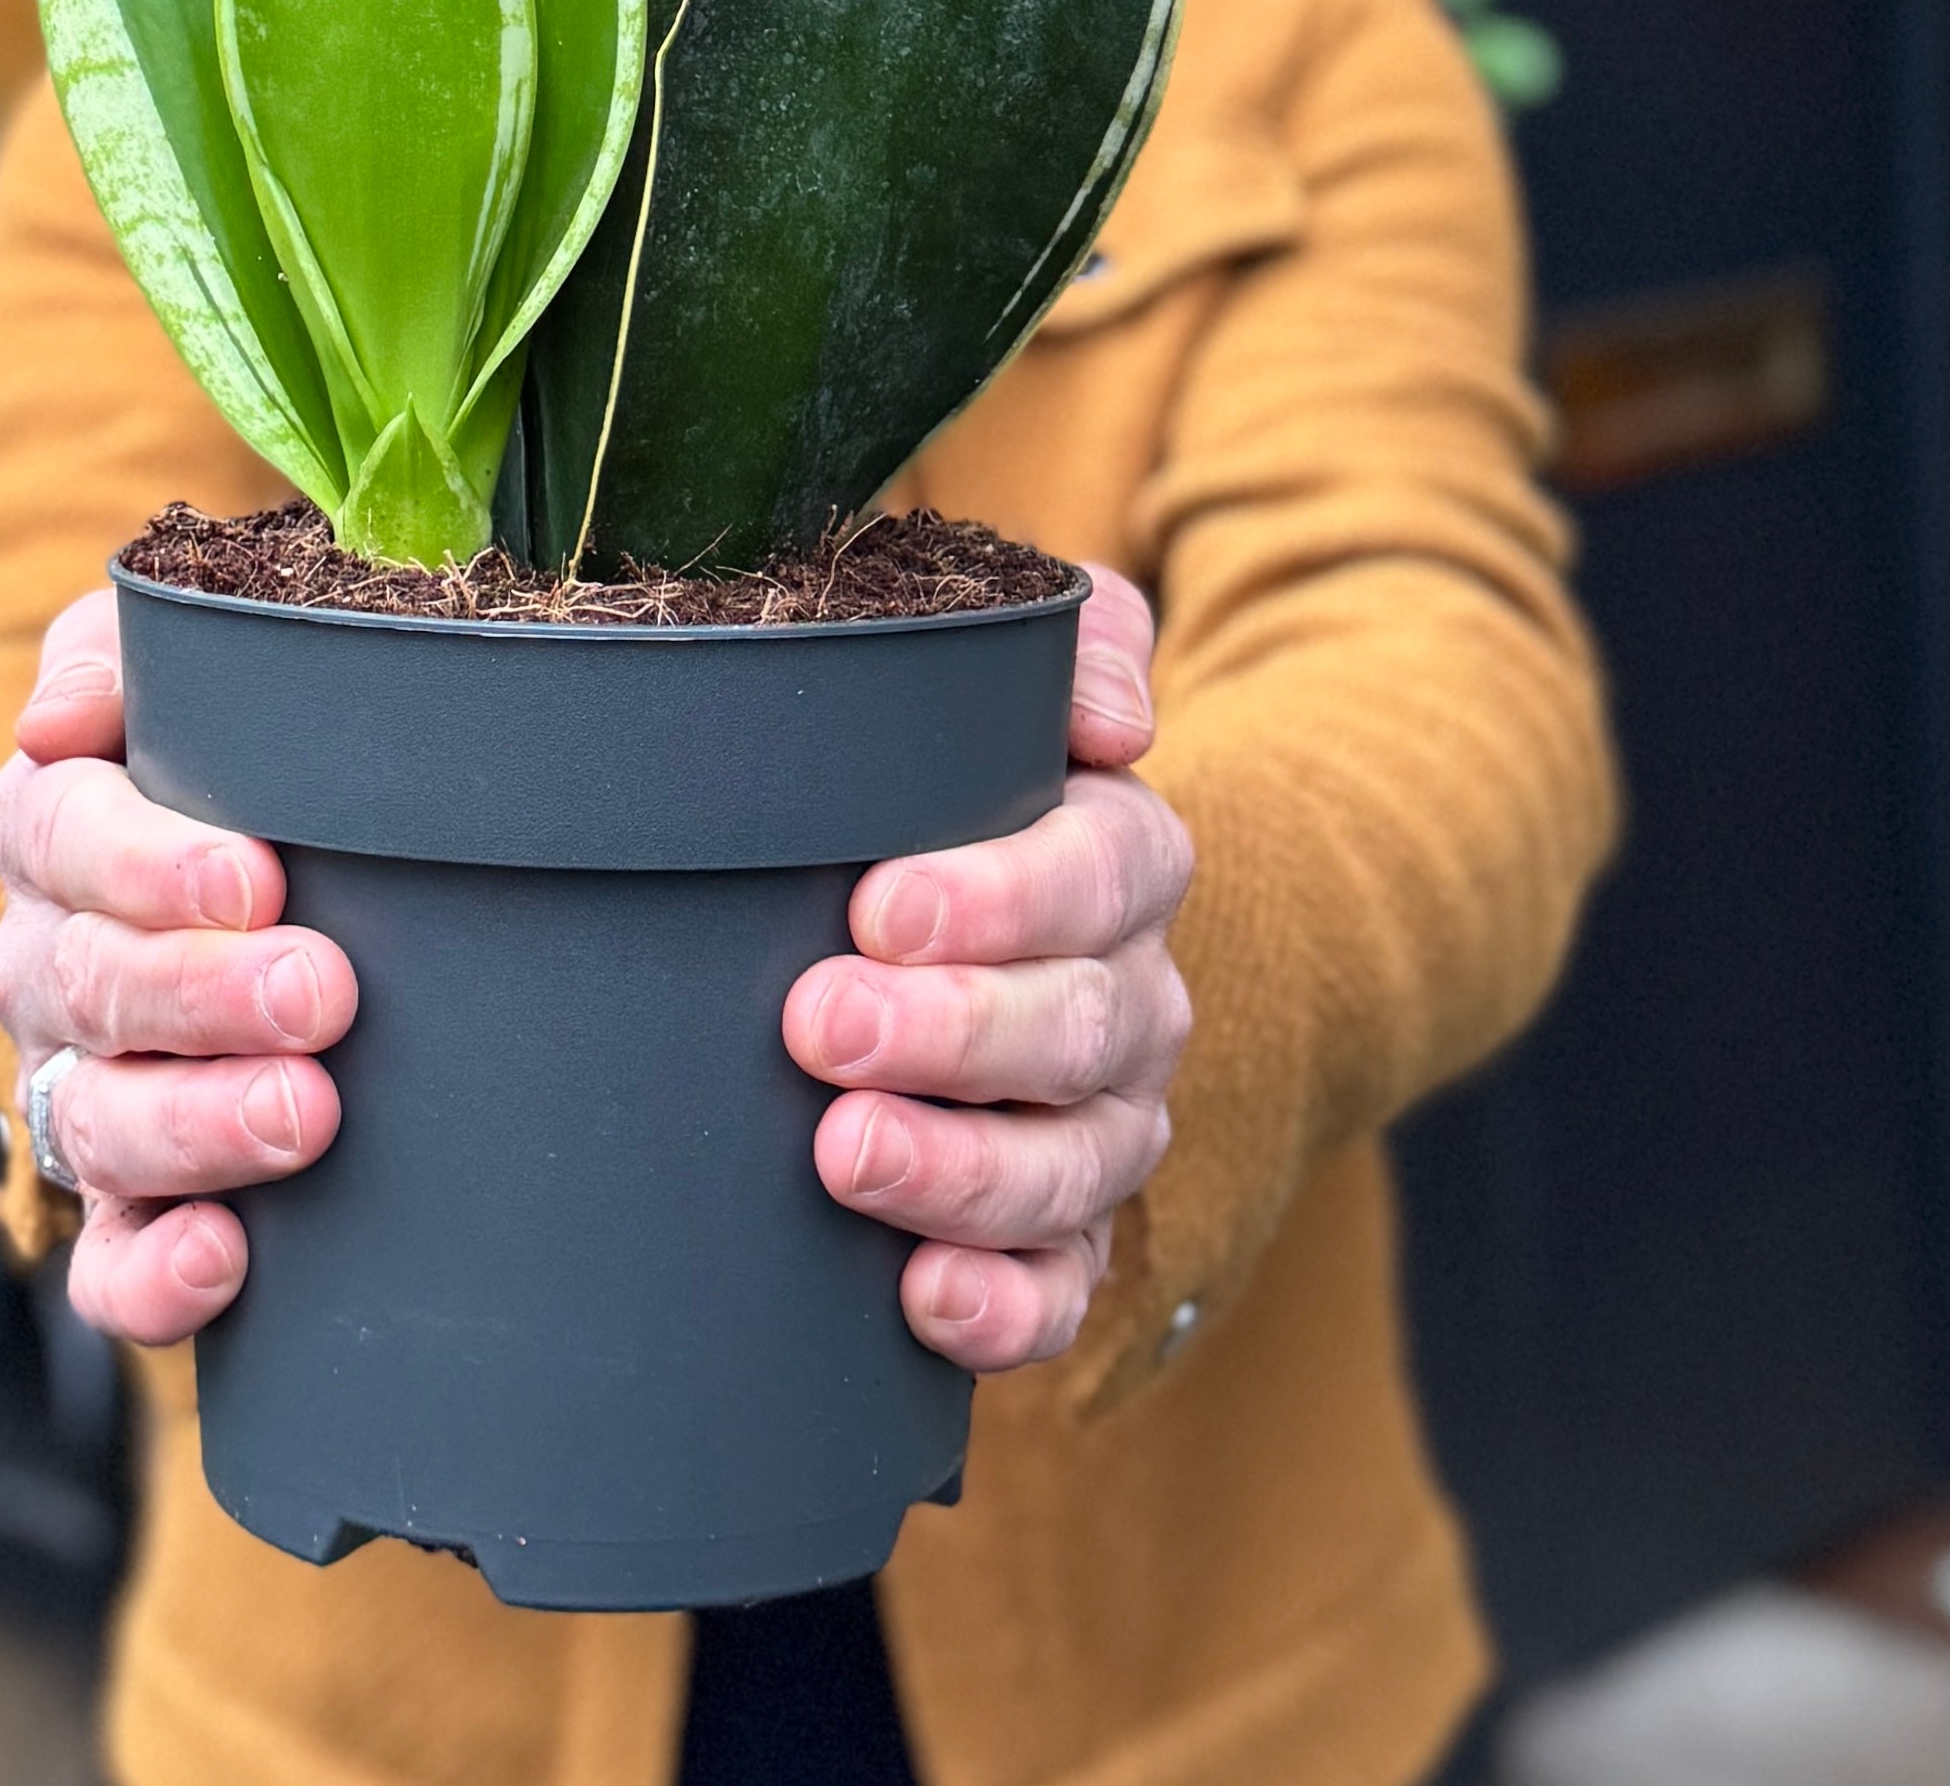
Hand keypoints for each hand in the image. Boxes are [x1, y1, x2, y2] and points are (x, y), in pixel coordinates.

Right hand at [0, 591, 354, 1345]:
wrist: (216, 868)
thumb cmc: (211, 744)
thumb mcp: (165, 668)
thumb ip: (114, 661)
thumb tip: (55, 720)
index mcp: (45, 826)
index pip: (64, 837)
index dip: (150, 865)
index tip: (255, 878)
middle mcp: (41, 963)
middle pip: (93, 986)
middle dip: (206, 995)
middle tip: (322, 991)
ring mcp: (73, 1085)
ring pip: (98, 1123)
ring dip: (198, 1127)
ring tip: (303, 1115)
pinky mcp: (120, 1196)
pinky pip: (106, 1259)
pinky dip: (151, 1275)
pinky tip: (223, 1260)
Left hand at [782, 571, 1191, 1372]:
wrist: (945, 907)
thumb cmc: (941, 774)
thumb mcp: (1002, 673)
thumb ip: (1069, 642)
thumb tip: (1116, 714)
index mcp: (1118, 855)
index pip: (1104, 868)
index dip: (1003, 896)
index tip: (879, 907)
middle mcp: (1131, 996)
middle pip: (1083, 1025)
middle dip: (953, 1033)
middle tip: (819, 1022)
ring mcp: (1104, 1125)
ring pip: (1074, 1168)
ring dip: (961, 1172)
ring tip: (845, 1155)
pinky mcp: (1061, 1234)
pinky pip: (1063, 1290)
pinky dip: (1004, 1307)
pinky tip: (924, 1298)